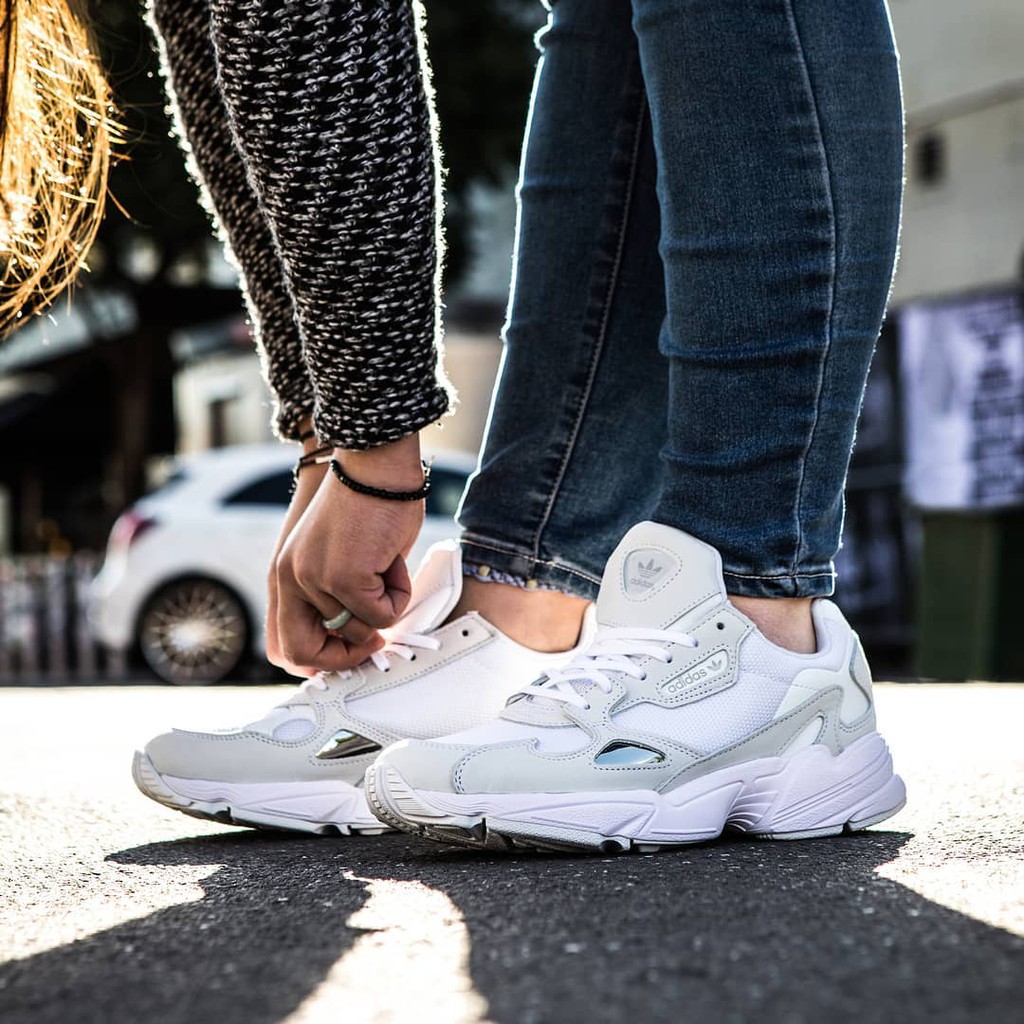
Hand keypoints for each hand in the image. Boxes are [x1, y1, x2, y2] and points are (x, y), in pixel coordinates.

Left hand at [273, 435, 424, 672]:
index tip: (348, 649)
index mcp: (284, 575)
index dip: (318, 658)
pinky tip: (394, 561)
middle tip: (375, 641)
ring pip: (357, 631)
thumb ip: (331, 596)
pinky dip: (399, 594)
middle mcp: (290, 580)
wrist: (375, 465)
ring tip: (387, 570)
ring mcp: (315, 581)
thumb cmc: (364, 503)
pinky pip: (383, 615)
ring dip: (384, 608)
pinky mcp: (345, 578)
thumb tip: (352, 637)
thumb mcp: (332, 557)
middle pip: (303, 653)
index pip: (282, 644)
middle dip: (345, 656)